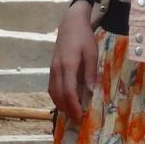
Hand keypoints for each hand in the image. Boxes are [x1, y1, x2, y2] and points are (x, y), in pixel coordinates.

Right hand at [48, 4, 97, 120]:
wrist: (70, 24)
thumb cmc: (83, 37)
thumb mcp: (92, 53)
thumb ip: (90, 72)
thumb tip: (92, 91)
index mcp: (68, 65)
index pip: (68, 91)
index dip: (74, 106)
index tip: (80, 115)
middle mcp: (57, 69)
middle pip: (58, 95)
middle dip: (67, 109)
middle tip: (77, 119)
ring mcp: (52, 69)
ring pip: (53, 92)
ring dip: (61, 104)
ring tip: (71, 112)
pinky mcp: (52, 69)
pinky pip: (52, 87)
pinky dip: (57, 97)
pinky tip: (65, 101)